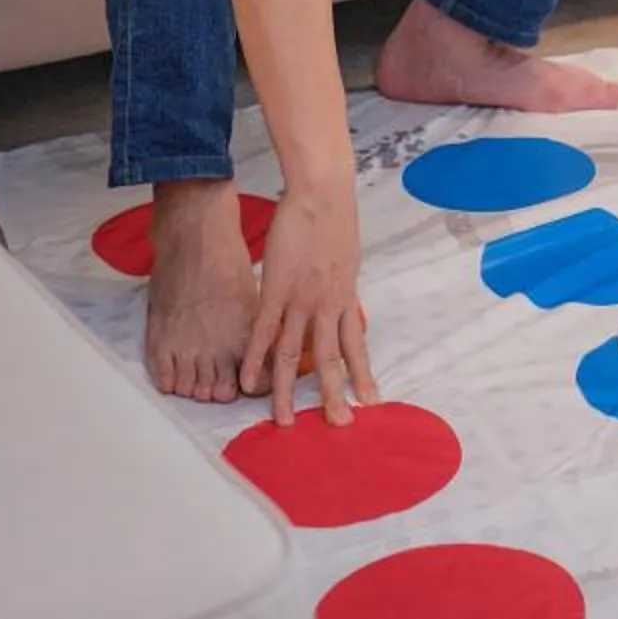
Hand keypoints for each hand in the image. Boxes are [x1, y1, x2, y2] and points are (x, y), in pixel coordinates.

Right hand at [241, 185, 375, 428]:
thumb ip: (342, 284)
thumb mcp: (347, 257)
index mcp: (345, 298)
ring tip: (283, 421)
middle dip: (333, 395)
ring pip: (292, 355)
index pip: (355, 345)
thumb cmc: (335, 218)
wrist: (323, 193)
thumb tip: (342, 299)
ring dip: (286, 391)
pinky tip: (248, 381)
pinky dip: (254, 359)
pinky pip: (263, 332)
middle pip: (330, 359)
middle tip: (340, 425)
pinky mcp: (276, 289)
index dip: (361, 374)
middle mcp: (327, 305)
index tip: (369, 400)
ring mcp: (301, 300)